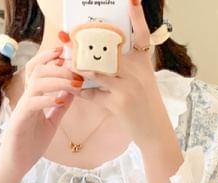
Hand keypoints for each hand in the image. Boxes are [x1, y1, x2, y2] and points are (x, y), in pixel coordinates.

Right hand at [0, 44, 83, 181]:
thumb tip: (72, 91)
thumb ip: (59, 107)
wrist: (16, 165)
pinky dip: (47, 99)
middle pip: (38, 70)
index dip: (49, 58)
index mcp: (32, 98)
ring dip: (57, 80)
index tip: (65, 52)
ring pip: (36, 83)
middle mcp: (25, 99)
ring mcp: (21, 108)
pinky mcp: (19, 121)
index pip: (37, 69)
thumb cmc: (30, 145)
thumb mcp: (51, 122)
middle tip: (77, 71)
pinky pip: (32, 103)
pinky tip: (60, 100)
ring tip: (74, 84)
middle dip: (59, 67)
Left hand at [64, 0, 176, 151]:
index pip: (142, 35)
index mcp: (143, 63)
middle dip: (87, 44)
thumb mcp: (141, 82)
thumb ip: (124, 69)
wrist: (153, 131)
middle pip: (109, 51)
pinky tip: (69, 88)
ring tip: (64, 63)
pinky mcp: (120, 104)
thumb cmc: (144, 105)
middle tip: (66, 35)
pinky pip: (94, 95)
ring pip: (98, 72)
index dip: (137, 17)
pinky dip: (81, 92)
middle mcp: (138, 72)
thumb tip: (97, 60)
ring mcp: (129, 87)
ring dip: (78, 68)